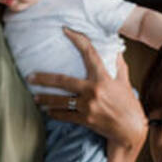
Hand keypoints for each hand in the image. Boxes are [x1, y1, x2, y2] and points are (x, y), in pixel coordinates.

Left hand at [31, 27, 146, 149]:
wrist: (131, 130)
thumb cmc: (129, 105)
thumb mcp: (125, 82)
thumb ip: (118, 66)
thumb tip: (115, 50)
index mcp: (103, 78)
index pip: (89, 53)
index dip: (77, 39)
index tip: (66, 31)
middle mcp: (93, 90)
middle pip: (62, 81)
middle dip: (43, 78)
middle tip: (30, 77)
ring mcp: (87, 106)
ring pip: (60, 101)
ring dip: (45, 98)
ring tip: (35, 97)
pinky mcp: (85, 120)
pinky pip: (65, 115)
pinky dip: (55, 113)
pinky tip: (48, 111)